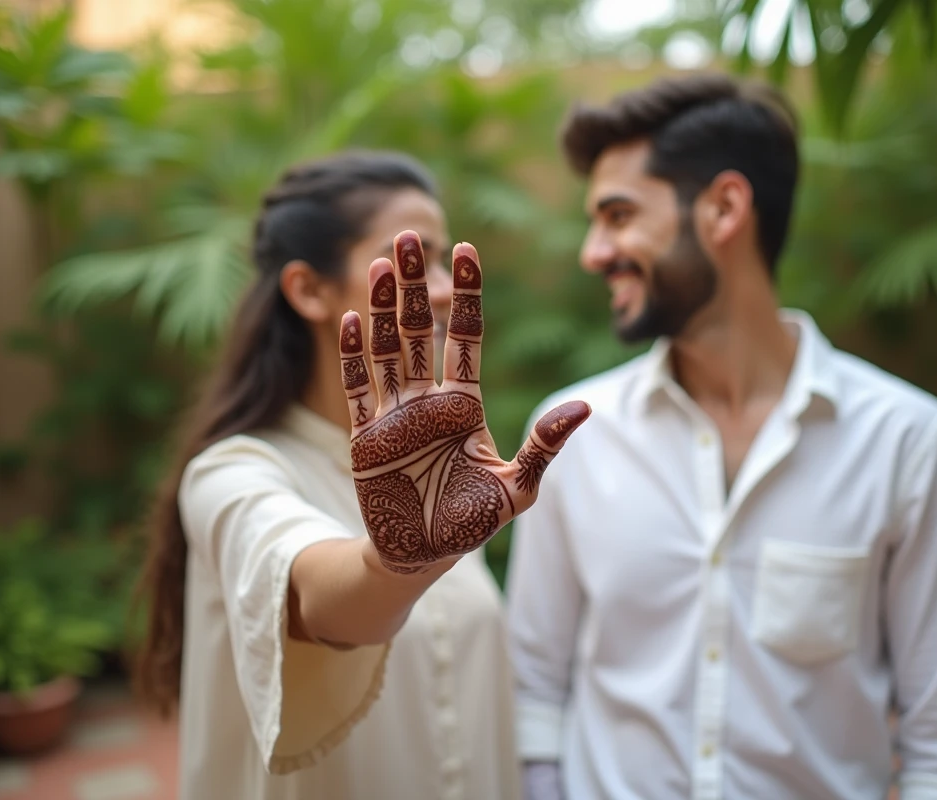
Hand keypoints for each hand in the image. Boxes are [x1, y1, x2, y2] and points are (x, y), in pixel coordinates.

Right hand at [338, 232, 589, 573]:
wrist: (423, 558)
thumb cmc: (472, 524)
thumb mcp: (518, 486)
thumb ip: (545, 445)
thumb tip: (584, 407)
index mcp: (464, 405)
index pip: (467, 336)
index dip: (466, 294)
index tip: (467, 250)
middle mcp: (428, 401)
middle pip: (421, 329)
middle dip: (416, 284)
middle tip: (408, 235)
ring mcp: (395, 415)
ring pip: (388, 348)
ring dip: (383, 307)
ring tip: (380, 263)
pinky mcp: (366, 436)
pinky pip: (359, 386)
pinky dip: (355, 354)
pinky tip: (352, 319)